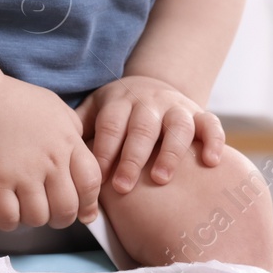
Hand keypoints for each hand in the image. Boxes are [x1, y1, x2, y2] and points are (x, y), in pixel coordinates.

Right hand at [0, 75, 100, 230]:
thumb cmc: (14, 101)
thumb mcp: (55, 109)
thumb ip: (74, 132)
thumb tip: (86, 155)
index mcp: (68, 142)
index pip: (91, 183)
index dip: (88, 202)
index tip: (81, 208)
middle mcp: (50, 160)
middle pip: (67, 209)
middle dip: (61, 218)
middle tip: (50, 213)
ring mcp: (23, 172)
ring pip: (38, 218)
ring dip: (33, 219)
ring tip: (24, 207)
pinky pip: (9, 218)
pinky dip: (8, 220)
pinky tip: (4, 208)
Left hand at [78, 76, 223, 193]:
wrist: (153, 87)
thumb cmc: (118, 111)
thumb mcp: (95, 111)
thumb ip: (79, 128)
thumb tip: (58, 155)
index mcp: (120, 101)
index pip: (111, 125)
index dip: (104, 151)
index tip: (97, 178)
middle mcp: (149, 102)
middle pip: (142, 127)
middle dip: (133, 157)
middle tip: (123, 186)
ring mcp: (177, 107)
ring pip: (178, 125)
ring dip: (170, 152)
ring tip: (161, 179)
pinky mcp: (199, 114)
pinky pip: (211, 124)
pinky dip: (214, 141)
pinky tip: (211, 162)